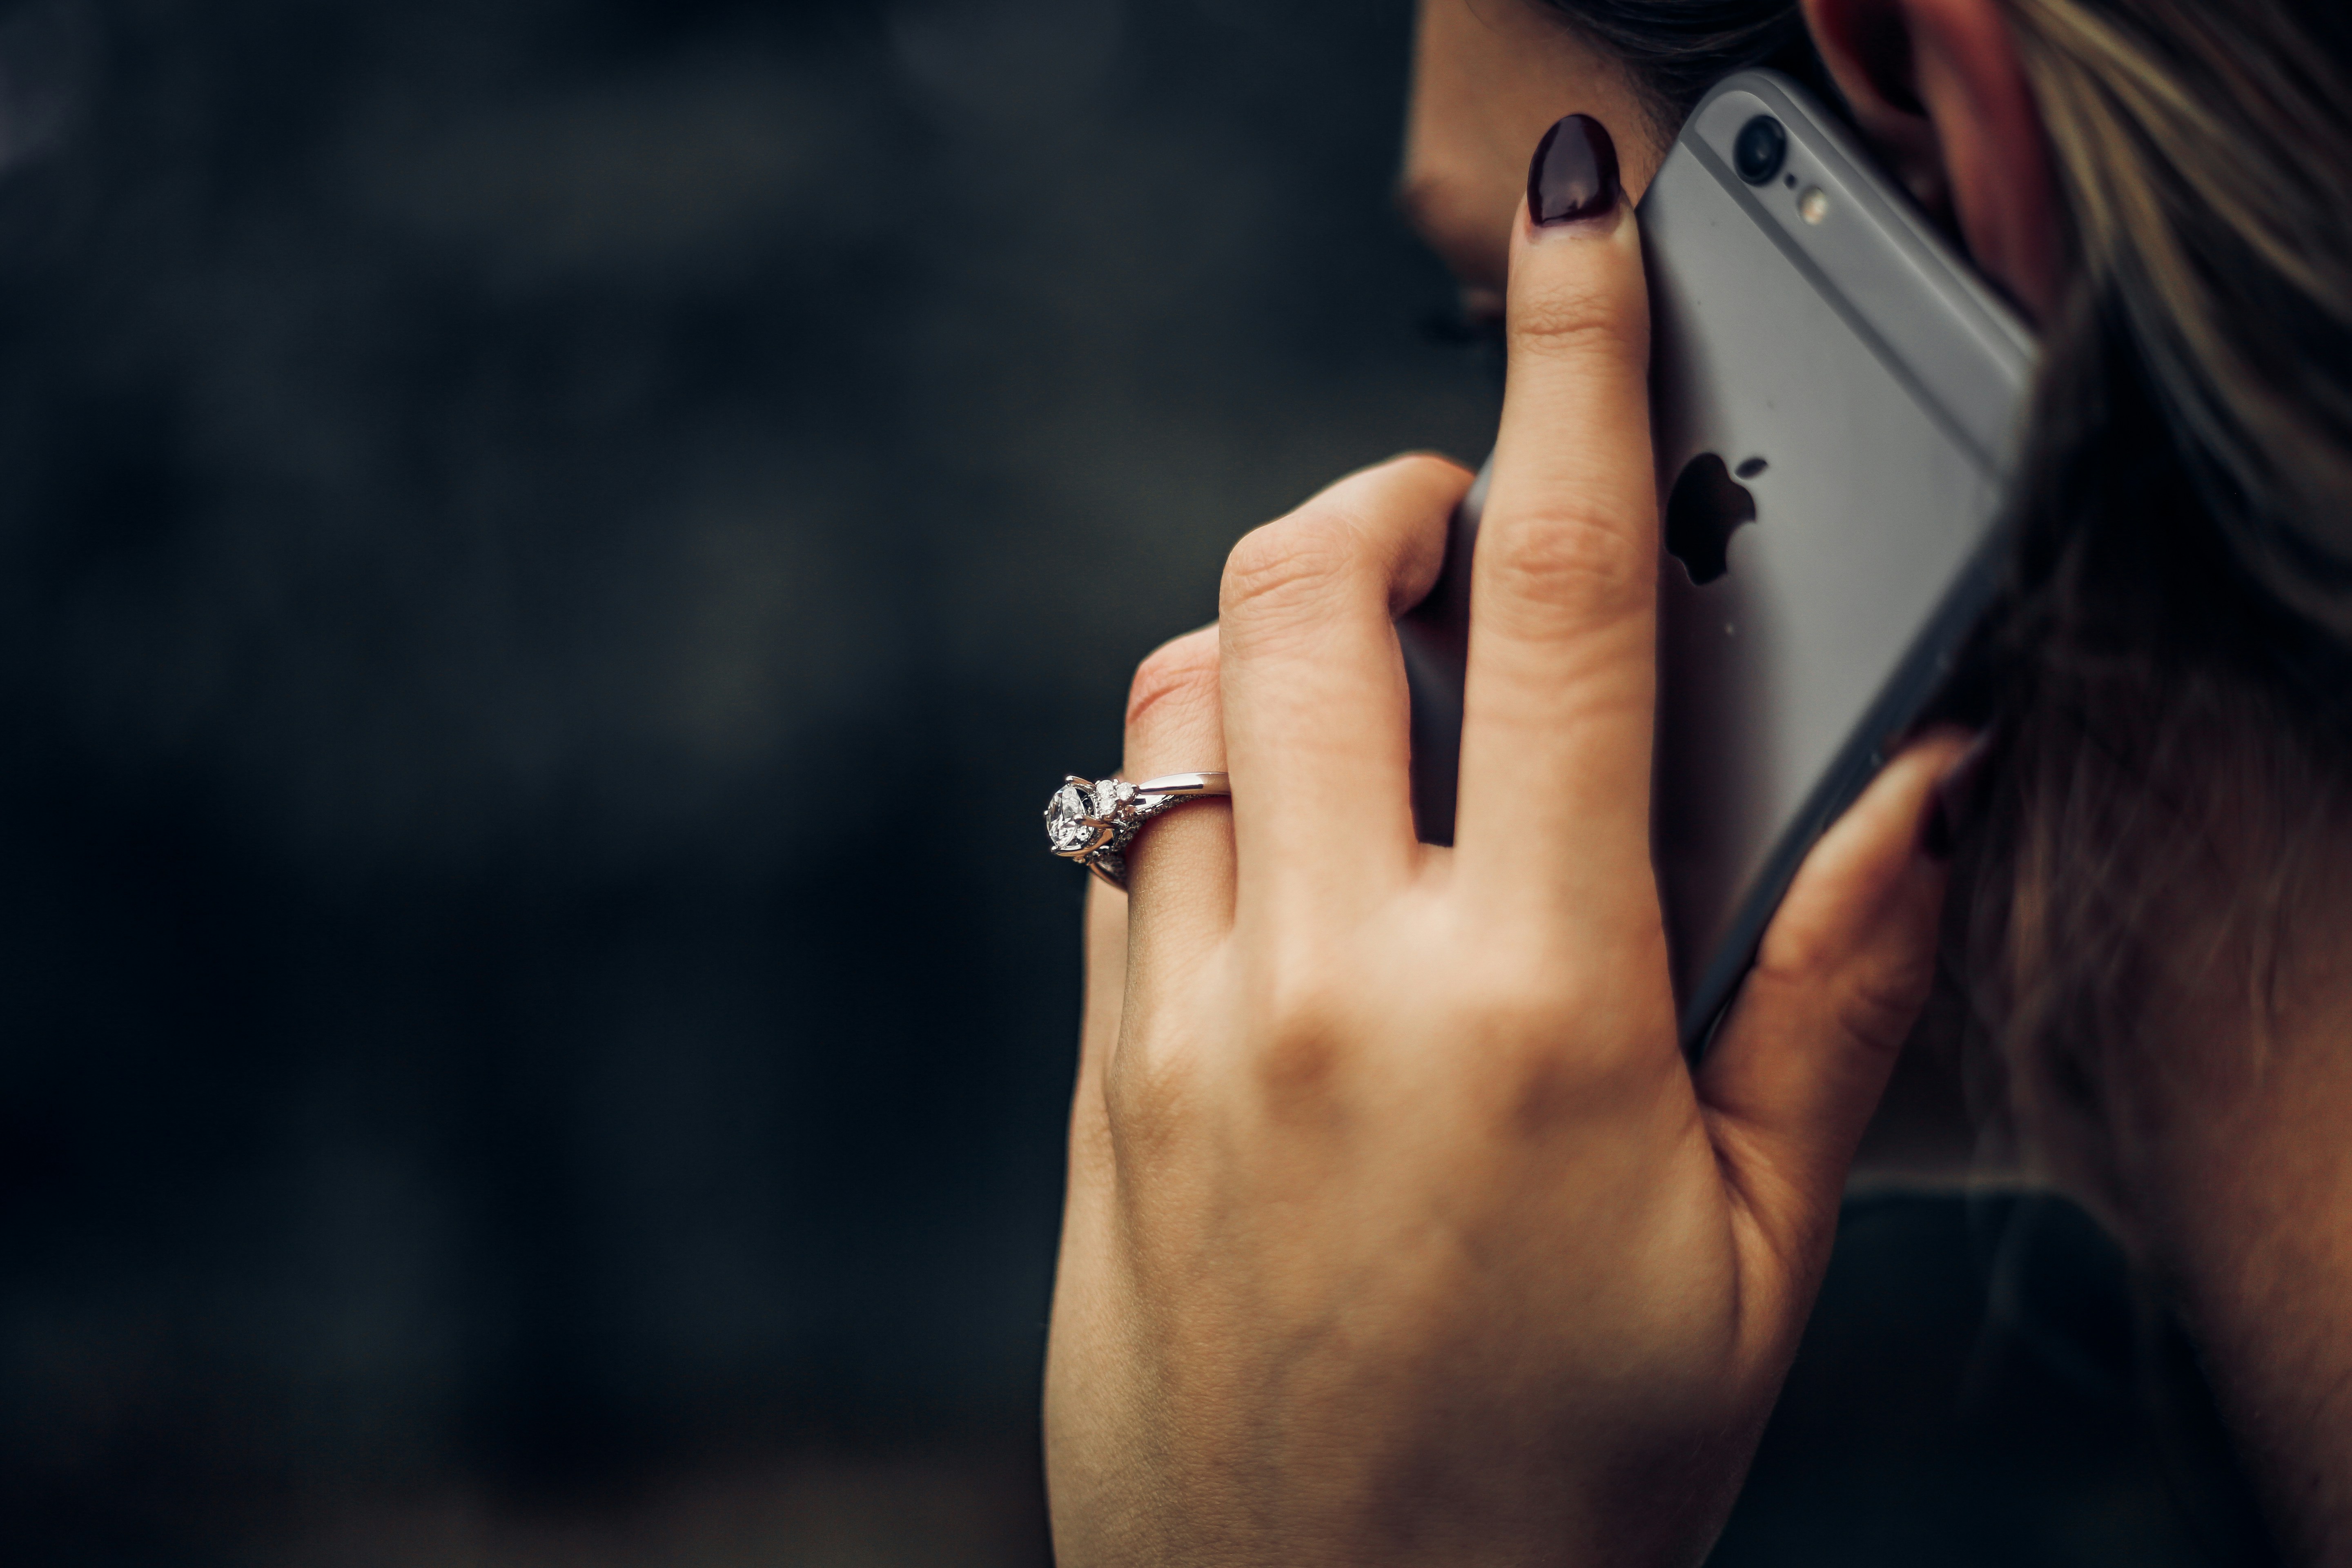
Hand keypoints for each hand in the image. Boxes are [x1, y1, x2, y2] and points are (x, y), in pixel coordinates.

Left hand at [1045, 116, 1970, 1567]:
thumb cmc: (1565, 1488)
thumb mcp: (1757, 1259)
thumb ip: (1835, 995)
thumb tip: (1921, 786)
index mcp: (1535, 1009)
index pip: (1566, 605)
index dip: (1578, 379)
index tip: (1576, 244)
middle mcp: (1329, 988)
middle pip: (1309, 587)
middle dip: (1392, 501)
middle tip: (1468, 550)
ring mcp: (1182, 1034)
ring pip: (1182, 700)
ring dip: (1277, 644)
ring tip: (1376, 720)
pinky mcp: (1099, 1089)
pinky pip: (1116, 848)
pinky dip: (1196, 789)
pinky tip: (1287, 865)